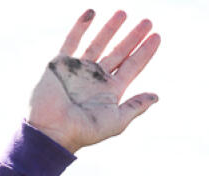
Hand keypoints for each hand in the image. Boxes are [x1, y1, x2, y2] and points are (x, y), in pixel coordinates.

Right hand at [28, 9, 160, 152]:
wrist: (52, 130)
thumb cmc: (84, 130)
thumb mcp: (116, 121)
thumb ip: (135, 106)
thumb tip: (157, 96)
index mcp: (111, 91)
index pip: (132, 66)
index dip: (145, 52)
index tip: (157, 37)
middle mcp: (96, 78)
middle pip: (120, 52)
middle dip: (133, 37)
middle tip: (147, 21)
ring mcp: (79, 69)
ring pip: (99, 43)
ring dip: (111, 28)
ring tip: (124, 13)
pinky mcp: (61, 63)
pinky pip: (72, 40)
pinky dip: (80, 26)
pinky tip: (92, 13)